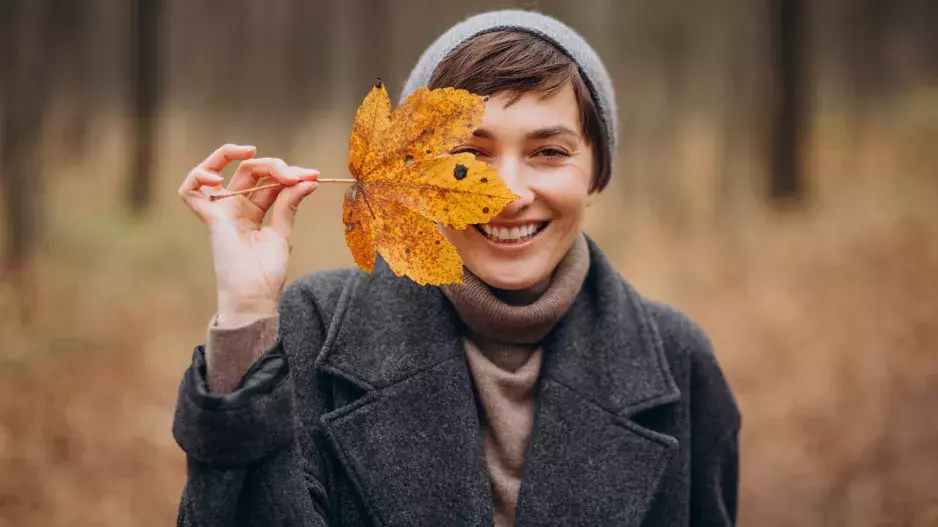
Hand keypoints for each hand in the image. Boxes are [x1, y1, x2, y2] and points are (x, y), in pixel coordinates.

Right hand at [178, 144, 318, 325]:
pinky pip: (189, 191)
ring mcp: (221, 211)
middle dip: (275, 166)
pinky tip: (217, 175)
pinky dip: (197, 176)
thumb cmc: (267, 272)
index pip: (269, 180)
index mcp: (254, 211)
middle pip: (249, 171)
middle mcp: (235, 207)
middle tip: (296, 174)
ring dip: (231, 155)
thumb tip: (307, 179)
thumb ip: (288, 204)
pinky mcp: (209, 219)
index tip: (312, 176)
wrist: (255, 295)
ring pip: (217, 169)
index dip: (290, 173)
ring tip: (253, 154)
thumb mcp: (282, 232)